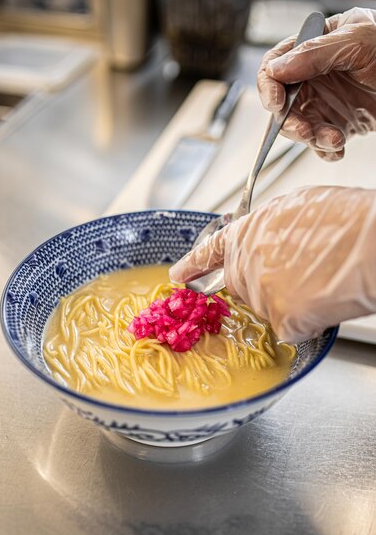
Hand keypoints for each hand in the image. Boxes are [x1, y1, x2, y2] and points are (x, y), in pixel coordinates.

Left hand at [169, 186, 375, 342]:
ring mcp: (260, 293)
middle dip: (262, 282)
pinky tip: (324, 299)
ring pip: (267, 307)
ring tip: (320, 279)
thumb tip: (266, 242)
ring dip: (289, 300)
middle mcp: (245, 263)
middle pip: (242, 284)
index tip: (178, 275)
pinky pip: (289, 327)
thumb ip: (270, 229)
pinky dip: (307, 320)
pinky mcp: (280, 319)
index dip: (193, 264)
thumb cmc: (346, 219)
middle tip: (298, 273)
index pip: (210, 252)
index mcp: (247, 231)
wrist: (371, 244)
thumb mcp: (299, 207)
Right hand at [257, 8, 375, 160]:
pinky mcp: (337, 123)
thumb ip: (315, 53)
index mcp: (312, 48)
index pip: (274, 67)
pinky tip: (338, 148)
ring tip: (334, 140)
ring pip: (300, 128)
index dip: (269, 88)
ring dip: (312, 139)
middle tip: (306, 131)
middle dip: (291, 123)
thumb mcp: (357, 41)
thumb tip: (276, 69)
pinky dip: (325, 151)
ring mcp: (324, 101)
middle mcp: (313, 76)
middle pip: (283, 105)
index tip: (277, 104)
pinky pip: (319, 144)